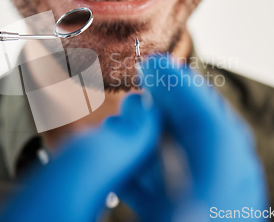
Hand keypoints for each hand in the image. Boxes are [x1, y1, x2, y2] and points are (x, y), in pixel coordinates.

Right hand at [0, 54, 266, 221]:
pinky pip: (190, 211)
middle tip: (156, 80)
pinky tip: (134, 156)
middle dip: (189, 116)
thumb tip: (144, 116)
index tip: (161, 66)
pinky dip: (166, 178)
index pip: (222, 158)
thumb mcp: (49, 208)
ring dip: (177, 143)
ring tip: (140, 112)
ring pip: (211, 191)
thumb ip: (103, 152)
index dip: (195, 100)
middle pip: (225, 173)